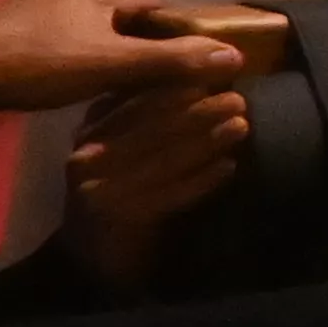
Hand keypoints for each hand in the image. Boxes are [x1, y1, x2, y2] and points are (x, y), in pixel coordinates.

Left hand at [0, 0, 243, 116]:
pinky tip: (61, 72)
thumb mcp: (112, 66)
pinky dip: (70, 46)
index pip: (157, 3)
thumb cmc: (39, 64)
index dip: (173, 32)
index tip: (177, 65)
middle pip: (122, 9)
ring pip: (88, 18)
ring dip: (102, 42)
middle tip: (142, 78)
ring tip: (105, 79)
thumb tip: (234, 56)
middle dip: (138, 38)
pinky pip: (58, 27)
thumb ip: (171, 61)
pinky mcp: (10, 17)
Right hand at [66, 84, 249, 279]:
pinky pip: (168, 195)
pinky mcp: (117, 218)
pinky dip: (201, 179)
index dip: (177, 83)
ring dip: (205, 140)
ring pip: (162, 158)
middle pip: (150, 125)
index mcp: (90, 130)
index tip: (217, 71)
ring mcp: (97, 188)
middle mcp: (87, 156)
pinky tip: (228, 167)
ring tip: (241, 127)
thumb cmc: (125, 190)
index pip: (135, 99)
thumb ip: (153, 114)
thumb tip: (206, 74)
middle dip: (198, 109)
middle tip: (238, 100)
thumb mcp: (128, 146)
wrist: (97, 256)